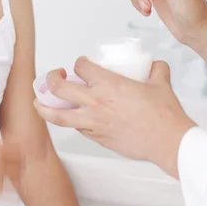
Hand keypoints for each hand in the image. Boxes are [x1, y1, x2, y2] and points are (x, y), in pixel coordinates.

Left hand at [34, 59, 195, 177]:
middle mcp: (95, 102)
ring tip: (38, 102)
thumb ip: (156, 69)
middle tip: (54, 77)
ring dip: (44, 107)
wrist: (169, 142)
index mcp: (107, 84)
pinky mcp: (98, 138)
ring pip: (58, 116)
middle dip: (51, 80)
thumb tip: (154, 65)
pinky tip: (69, 118)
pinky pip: (76, 128)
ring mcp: (94, 122)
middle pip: (59, 89)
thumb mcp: (160, 83)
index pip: (80, 67)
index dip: (78, 63)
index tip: (81, 65)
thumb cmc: (163, 115)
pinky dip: (69, 122)